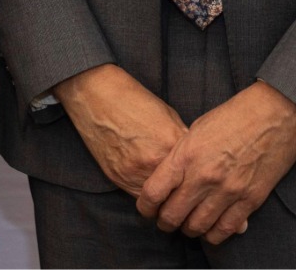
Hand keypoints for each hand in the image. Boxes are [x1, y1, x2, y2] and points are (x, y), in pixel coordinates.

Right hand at [54, 64, 188, 194]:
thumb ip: (182, 141)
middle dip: (185, 193)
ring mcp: (134, 172)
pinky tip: (152, 186)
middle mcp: (154, 161)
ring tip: (171, 193)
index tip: (201, 180)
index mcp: (172, 143)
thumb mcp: (167, 115)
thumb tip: (194, 160)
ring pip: (160, 202)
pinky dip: (148, 195)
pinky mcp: (118, 178)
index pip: (196, 173)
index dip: (199, 177)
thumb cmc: (131, 99)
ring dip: (167, 200)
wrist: (94, 95)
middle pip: (180, 191)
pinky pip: (140, 197)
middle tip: (190, 193)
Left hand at [136, 80, 295, 244]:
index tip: (146, 209)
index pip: (153, 192)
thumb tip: (169, 178)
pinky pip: (226, 229)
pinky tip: (210, 231)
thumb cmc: (233, 116)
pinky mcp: (251, 200)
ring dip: (189, 230)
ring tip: (187, 225)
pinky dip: (214, 235)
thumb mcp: (196, 129)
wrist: (275, 113)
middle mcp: (203, 176)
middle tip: (166, 221)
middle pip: (172, 215)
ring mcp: (228, 191)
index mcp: (185, 155)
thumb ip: (181, 156)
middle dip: (165, 222)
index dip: (145, 207)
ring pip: (198, 227)